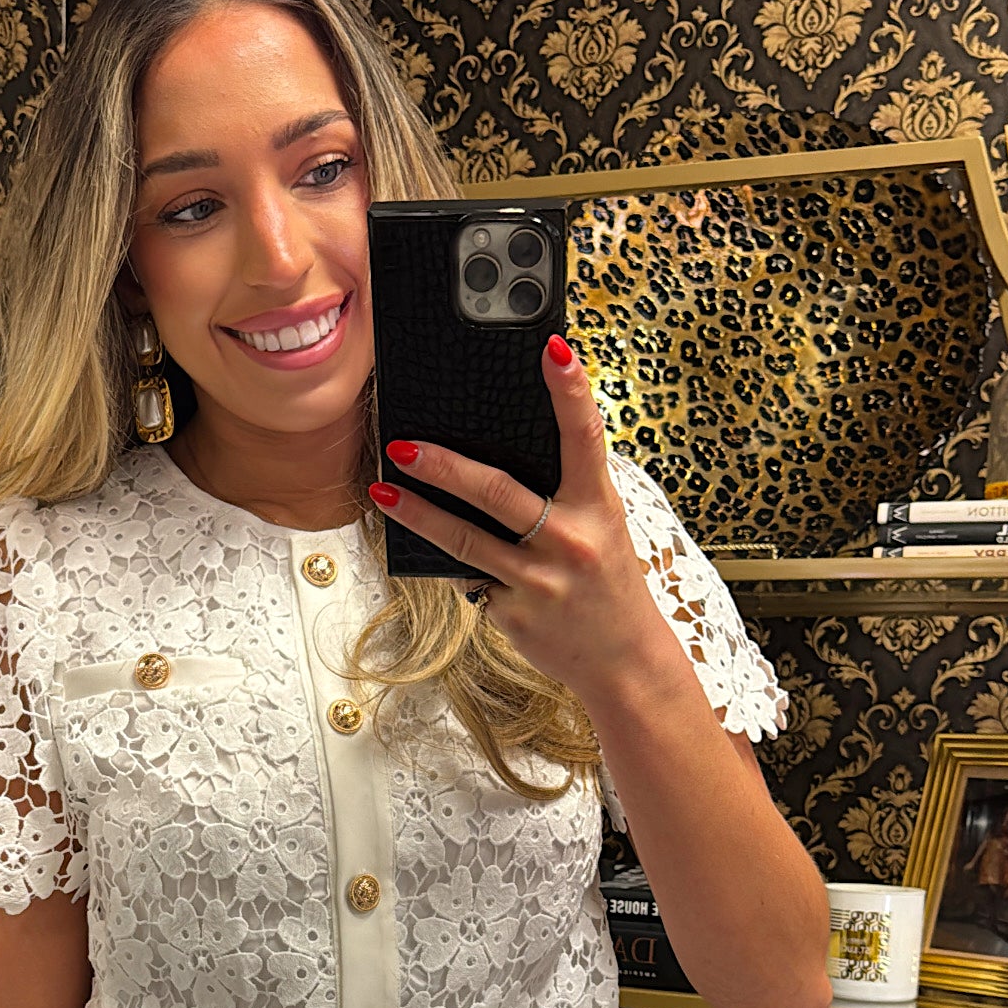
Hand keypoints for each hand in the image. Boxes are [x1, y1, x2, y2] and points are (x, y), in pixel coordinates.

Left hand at [368, 336, 661, 706]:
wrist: (624, 660)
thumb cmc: (606, 580)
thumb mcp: (601, 526)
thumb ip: (564, 491)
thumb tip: (499, 449)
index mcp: (596, 506)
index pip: (585, 435)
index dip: (570, 389)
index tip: (552, 347)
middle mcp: (570, 540)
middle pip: (498, 492)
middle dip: (445, 467)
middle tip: (403, 444)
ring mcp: (540, 581)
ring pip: (466, 541)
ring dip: (419, 514)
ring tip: (383, 491)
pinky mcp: (514, 614)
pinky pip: (469, 579)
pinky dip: (450, 562)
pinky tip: (425, 547)